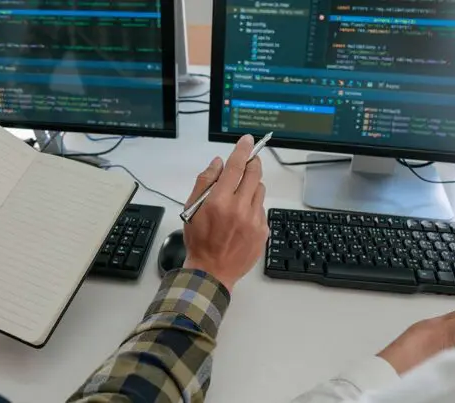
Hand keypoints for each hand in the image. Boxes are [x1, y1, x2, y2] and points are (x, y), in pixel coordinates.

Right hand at [182, 135, 268, 291]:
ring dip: (252, 187)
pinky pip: (262, 209)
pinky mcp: (263, 231)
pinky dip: (253, 206)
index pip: (236, 167)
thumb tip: (218, 163)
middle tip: (248, 162)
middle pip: (254, 174)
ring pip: (260, 190)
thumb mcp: (191, 209)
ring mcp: (254, 221)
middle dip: (252, 163)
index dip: (243, 150)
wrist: (212, 272)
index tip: (247, 141)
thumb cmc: (199, 241)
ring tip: (239, 198)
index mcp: (219, 201)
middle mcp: (240, 209)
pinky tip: (242, 218)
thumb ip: (204, 182)